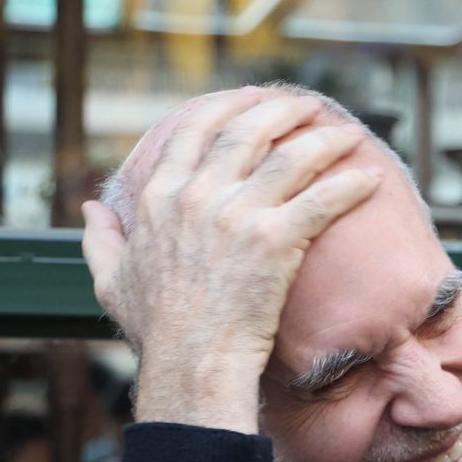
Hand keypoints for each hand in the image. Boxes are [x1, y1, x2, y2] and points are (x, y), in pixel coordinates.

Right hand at [80, 90, 380, 433]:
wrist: (191, 363)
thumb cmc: (155, 331)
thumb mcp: (110, 279)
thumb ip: (100, 238)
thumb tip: (89, 209)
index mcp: (160, 197)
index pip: (194, 130)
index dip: (227, 107)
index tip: (251, 97)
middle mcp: (197, 195)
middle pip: (247, 131)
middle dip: (282, 110)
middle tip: (308, 106)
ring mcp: (237, 215)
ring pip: (291, 157)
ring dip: (325, 140)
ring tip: (348, 134)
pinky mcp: (274, 240)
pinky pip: (322, 200)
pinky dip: (350, 186)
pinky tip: (372, 179)